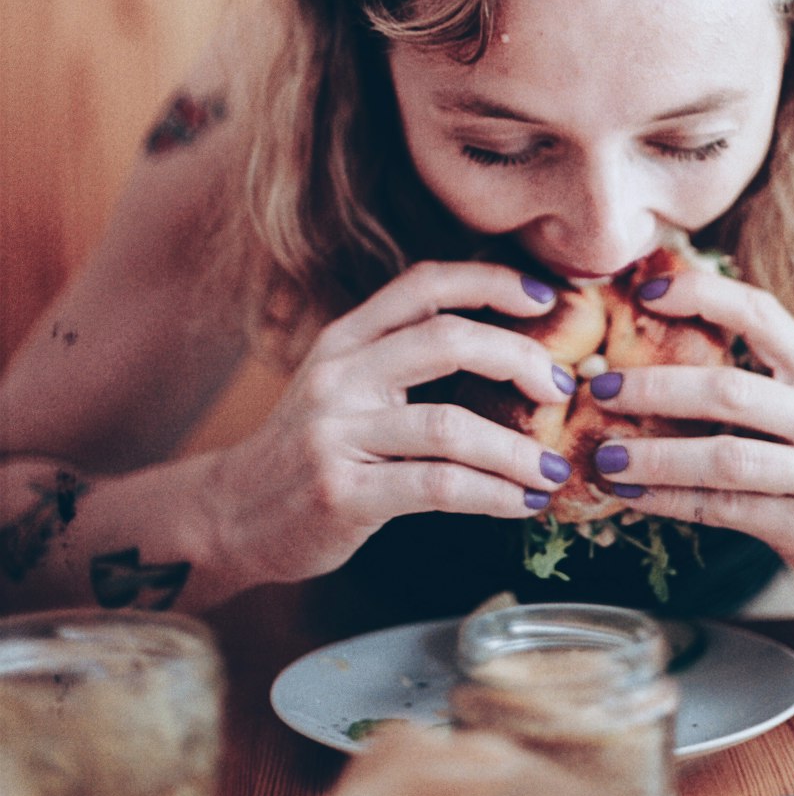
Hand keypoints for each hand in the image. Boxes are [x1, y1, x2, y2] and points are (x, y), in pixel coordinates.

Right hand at [204, 263, 571, 592]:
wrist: (229, 515)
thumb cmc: (309, 449)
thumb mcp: (344, 387)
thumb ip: (405, 361)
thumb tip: (511, 352)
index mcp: (346, 338)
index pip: (425, 282)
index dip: (491, 280)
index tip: (547, 299)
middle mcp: (340, 375)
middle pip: (448, 339)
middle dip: (520, 359)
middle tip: (562, 388)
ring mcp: (336, 433)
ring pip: (450, 425)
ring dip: (515, 449)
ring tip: (553, 470)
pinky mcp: (341, 493)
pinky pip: (437, 488)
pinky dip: (492, 495)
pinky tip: (522, 504)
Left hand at [589, 268, 793, 604]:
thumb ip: (756, 376)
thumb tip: (654, 349)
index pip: (759, 312)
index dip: (700, 294)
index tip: (643, 290)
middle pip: (730, 390)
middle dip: (656, 386)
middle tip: (600, 387)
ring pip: (726, 459)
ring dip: (656, 457)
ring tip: (605, 456)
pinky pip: (728, 512)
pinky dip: (672, 503)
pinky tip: (632, 498)